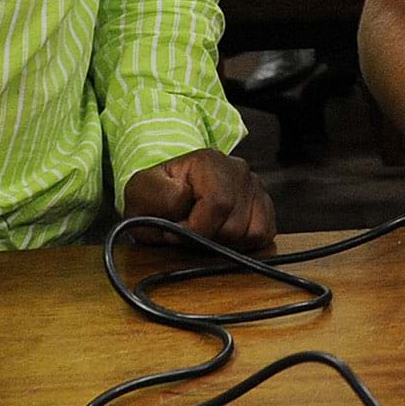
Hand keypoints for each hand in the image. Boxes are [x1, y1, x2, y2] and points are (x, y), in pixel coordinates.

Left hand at [122, 148, 276, 249]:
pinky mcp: (264, 206)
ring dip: (224, 243)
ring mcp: (255, 187)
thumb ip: (158, 196)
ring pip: (252, 232)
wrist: (165, 196)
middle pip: (235, 223)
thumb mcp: (140, 192)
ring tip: (204, 233)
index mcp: (209, 161)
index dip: (195, 230)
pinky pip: (263, 235)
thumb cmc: (154, 196)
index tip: (175, 233)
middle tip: (186, 234)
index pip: (217, 204)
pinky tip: (221, 236)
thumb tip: (184, 199)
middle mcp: (239, 170)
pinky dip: (243, 244)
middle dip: (207, 239)